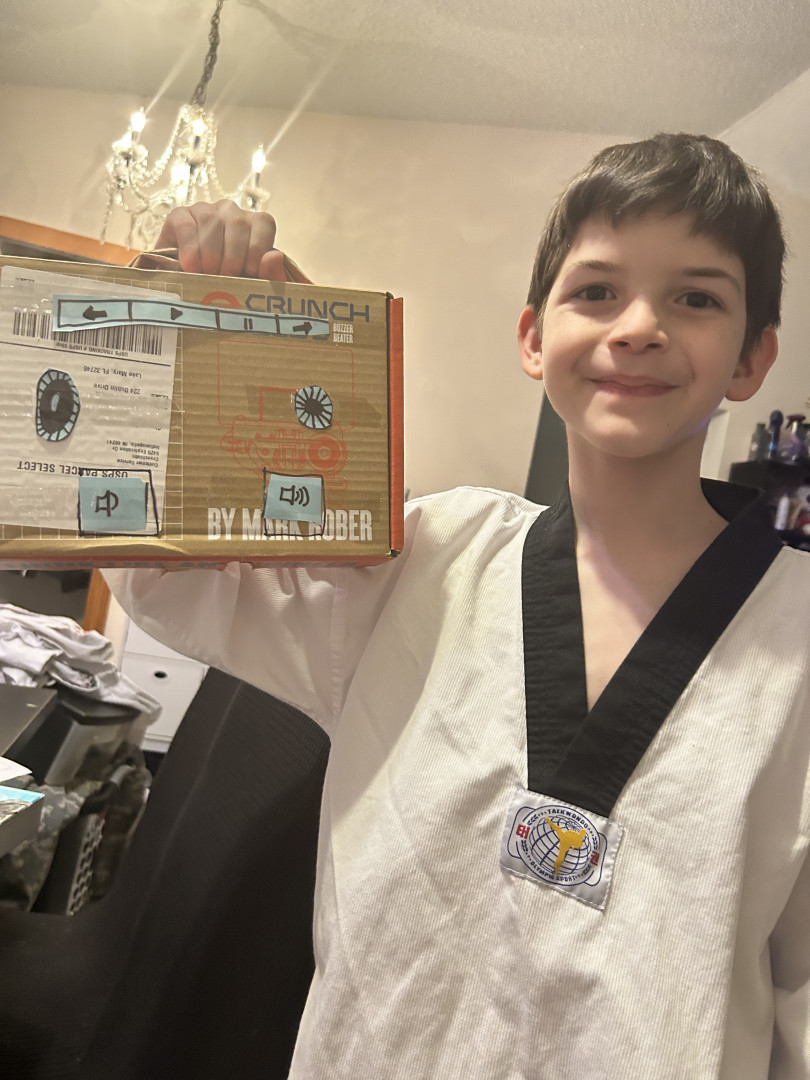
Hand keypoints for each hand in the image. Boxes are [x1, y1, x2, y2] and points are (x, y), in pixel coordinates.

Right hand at [153, 199, 310, 281]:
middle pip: (237, 222)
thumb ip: (270, 276)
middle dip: (233, 256)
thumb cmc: (229, 289)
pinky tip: (191, 267)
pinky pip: (185, 224)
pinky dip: (189, 248)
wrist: (191, 294)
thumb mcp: (255, 288)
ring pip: (210, 220)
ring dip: (210, 253)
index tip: (249, 272)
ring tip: (207, 275)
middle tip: (225, 278)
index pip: (263, 223)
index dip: (257, 248)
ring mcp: (204, 211)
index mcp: (254, 225)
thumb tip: (274, 256)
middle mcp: (230, 212)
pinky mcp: (179, 217)